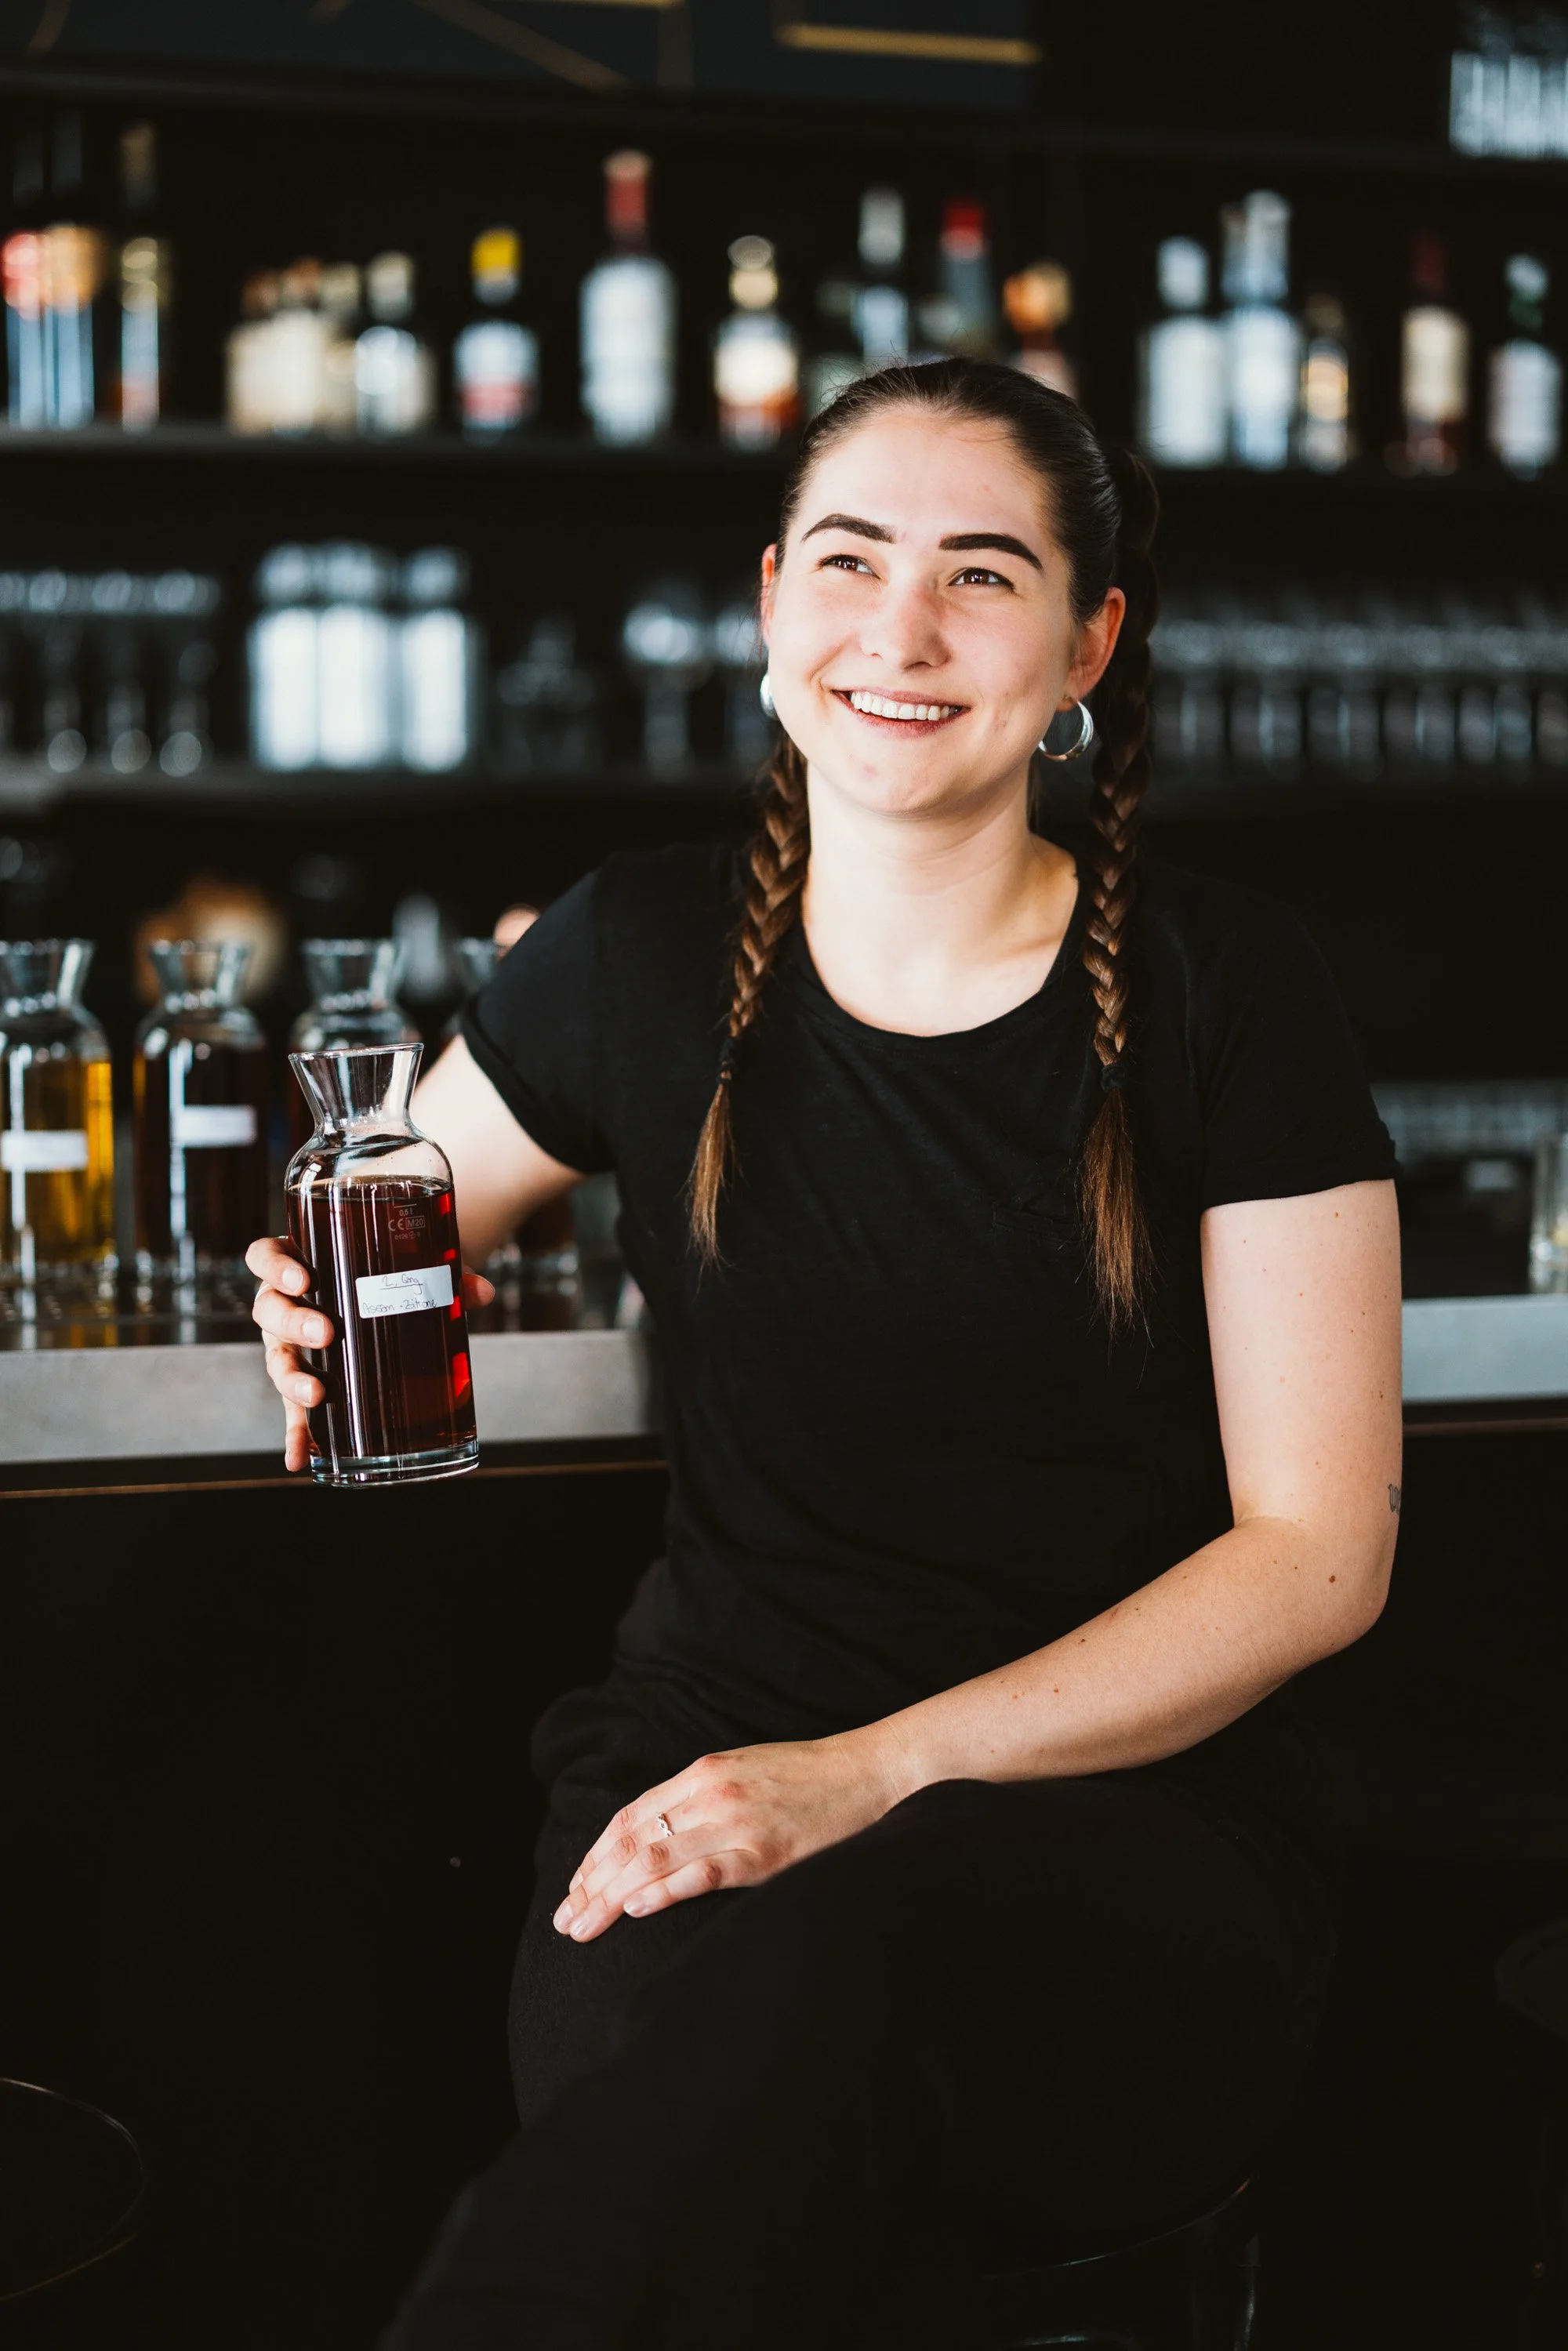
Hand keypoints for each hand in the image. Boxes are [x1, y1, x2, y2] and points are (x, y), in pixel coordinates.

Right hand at [245, 1233, 493, 1473]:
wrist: (395, 1295)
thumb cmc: (392, 1272)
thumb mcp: (417, 1266)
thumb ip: (446, 1275)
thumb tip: (482, 1292)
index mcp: (300, 1264)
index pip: (266, 1256)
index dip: (275, 1267)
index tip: (303, 1278)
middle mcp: (286, 1304)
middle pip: (270, 1310)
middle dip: (294, 1323)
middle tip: (326, 1332)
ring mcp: (290, 1346)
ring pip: (276, 1359)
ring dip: (291, 1380)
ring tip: (317, 1394)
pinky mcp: (304, 1384)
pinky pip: (292, 1410)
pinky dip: (296, 1434)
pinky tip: (300, 1458)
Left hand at [551, 1730, 906, 1943]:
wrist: (871, 1772)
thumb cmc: (811, 1779)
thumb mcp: (746, 1772)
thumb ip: (702, 1799)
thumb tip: (658, 1839)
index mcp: (704, 1772)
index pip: (630, 1817)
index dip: (595, 1855)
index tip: (575, 1888)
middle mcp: (710, 1793)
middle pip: (631, 1841)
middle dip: (591, 1883)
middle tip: (565, 1920)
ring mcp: (736, 1822)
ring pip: (653, 1860)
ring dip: (611, 1896)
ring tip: (584, 1927)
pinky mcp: (763, 1853)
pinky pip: (700, 1873)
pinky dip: (662, 1891)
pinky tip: (634, 1909)